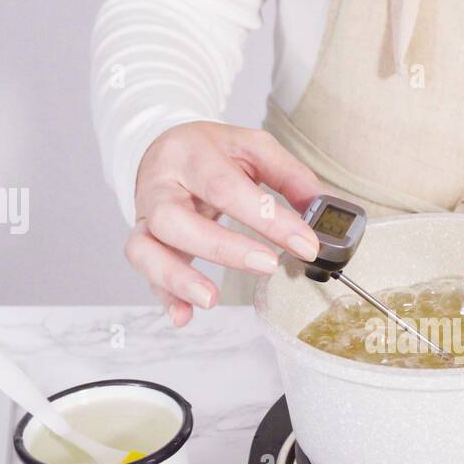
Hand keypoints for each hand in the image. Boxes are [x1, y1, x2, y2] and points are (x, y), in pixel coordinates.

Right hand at [126, 121, 322, 325]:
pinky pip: (145, 272)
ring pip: (145, 249)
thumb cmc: (211, 153)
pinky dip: (164, 296)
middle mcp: (160, 186)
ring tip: (211, 300)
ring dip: (178, 278)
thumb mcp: (251, 147)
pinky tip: (184, 315)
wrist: (165, 150)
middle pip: (176, 220)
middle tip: (268, 265)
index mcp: (190, 154)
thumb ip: (289, 175)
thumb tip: (321, 210)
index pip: (225, 187)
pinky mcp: (142, 242)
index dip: (267, 218)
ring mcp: (146, 216)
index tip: (306, 244)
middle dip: (223, 248)